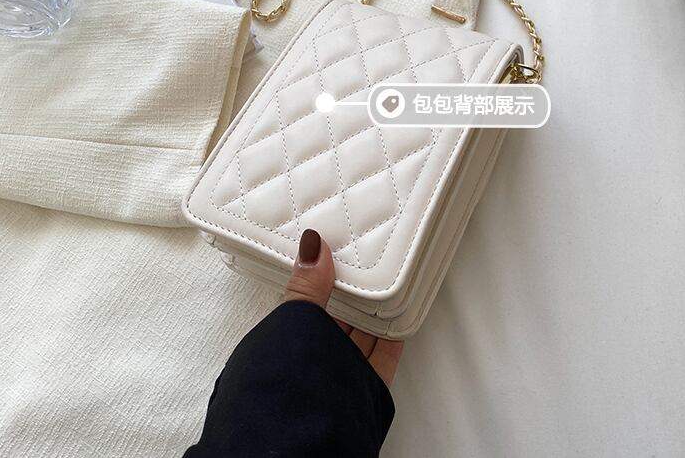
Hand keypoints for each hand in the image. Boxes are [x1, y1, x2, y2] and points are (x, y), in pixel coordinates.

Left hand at [284, 228, 403, 387]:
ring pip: (361, 334)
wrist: (304, 439)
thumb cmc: (285, 383)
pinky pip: (382, 355)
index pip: (309, 302)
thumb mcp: (294, 320)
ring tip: (387, 282)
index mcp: (290, 338)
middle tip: (368, 264)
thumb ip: (307, 286)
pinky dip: (392, 336)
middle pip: (339, 317)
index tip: (339, 255)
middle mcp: (314, 357)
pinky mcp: (365, 386)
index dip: (323, 279)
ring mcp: (340, 372)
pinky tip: (399, 317)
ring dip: (374, 311)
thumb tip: (313, 246)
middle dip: (352, 293)